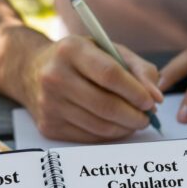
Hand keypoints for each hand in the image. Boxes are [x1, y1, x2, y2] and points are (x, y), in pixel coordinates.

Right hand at [22, 36, 163, 141]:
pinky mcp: (48, 126)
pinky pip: (89, 137)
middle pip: (106, 105)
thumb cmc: (78, 59)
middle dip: (135, 115)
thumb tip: (156, 97)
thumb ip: (137, 68)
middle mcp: (55, 77)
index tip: (152, 101)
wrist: (30, 70)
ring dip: (125, 128)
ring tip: (135, 120)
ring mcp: (49, 104)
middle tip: (148, 116)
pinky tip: (116, 126)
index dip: (136, 92)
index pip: (110, 75)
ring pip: (100, 126)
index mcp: (70, 50)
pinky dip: (109, 135)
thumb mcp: (106, 50)